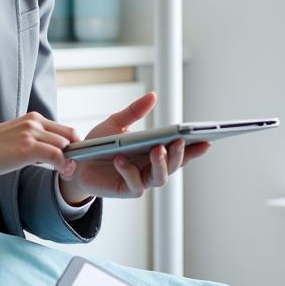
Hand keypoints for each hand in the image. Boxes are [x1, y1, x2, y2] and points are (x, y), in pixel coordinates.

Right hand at [0, 112, 79, 178]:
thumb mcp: (16, 140)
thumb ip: (35, 143)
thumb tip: (53, 157)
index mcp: (33, 119)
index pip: (65, 130)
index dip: (74, 145)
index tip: (73, 160)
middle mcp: (34, 122)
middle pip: (70, 135)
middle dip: (76, 152)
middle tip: (72, 167)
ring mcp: (30, 134)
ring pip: (65, 145)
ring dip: (70, 160)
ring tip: (65, 172)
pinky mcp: (26, 148)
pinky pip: (56, 155)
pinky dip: (63, 165)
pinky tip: (60, 172)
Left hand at [59, 93, 210, 203]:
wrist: (76, 163)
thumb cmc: (101, 145)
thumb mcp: (117, 123)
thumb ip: (135, 112)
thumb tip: (153, 96)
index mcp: (154, 152)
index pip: (179, 151)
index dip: (194, 148)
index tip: (207, 139)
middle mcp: (151, 168)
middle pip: (174, 165)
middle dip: (180, 154)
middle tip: (180, 140)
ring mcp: (140, 181)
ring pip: (159, 177)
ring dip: (161, 163)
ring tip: (158, 149)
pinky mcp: (125, 190)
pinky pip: (134, 184)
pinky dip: (129, 171)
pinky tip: (122, 159)